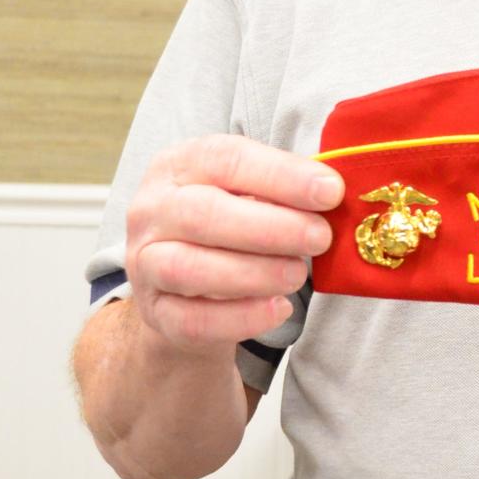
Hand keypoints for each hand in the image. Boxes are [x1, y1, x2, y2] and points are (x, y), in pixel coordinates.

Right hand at [125, 135, 344, 349]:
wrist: (183, 289)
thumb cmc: (226, 227)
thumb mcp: (246, 194)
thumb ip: (281, 190)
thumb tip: (334, 192)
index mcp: (178, 166)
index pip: (224, 159)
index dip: (280, 175)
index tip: (330, 192)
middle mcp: (151, 210)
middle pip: (202, 213)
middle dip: (271, 227)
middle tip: (320, 237)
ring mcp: (145, 263)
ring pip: (189, 268)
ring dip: (254, 273)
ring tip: (298, 275)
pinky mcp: (156, 313)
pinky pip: (192, 320)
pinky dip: (241, 317)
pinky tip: (278, 309)